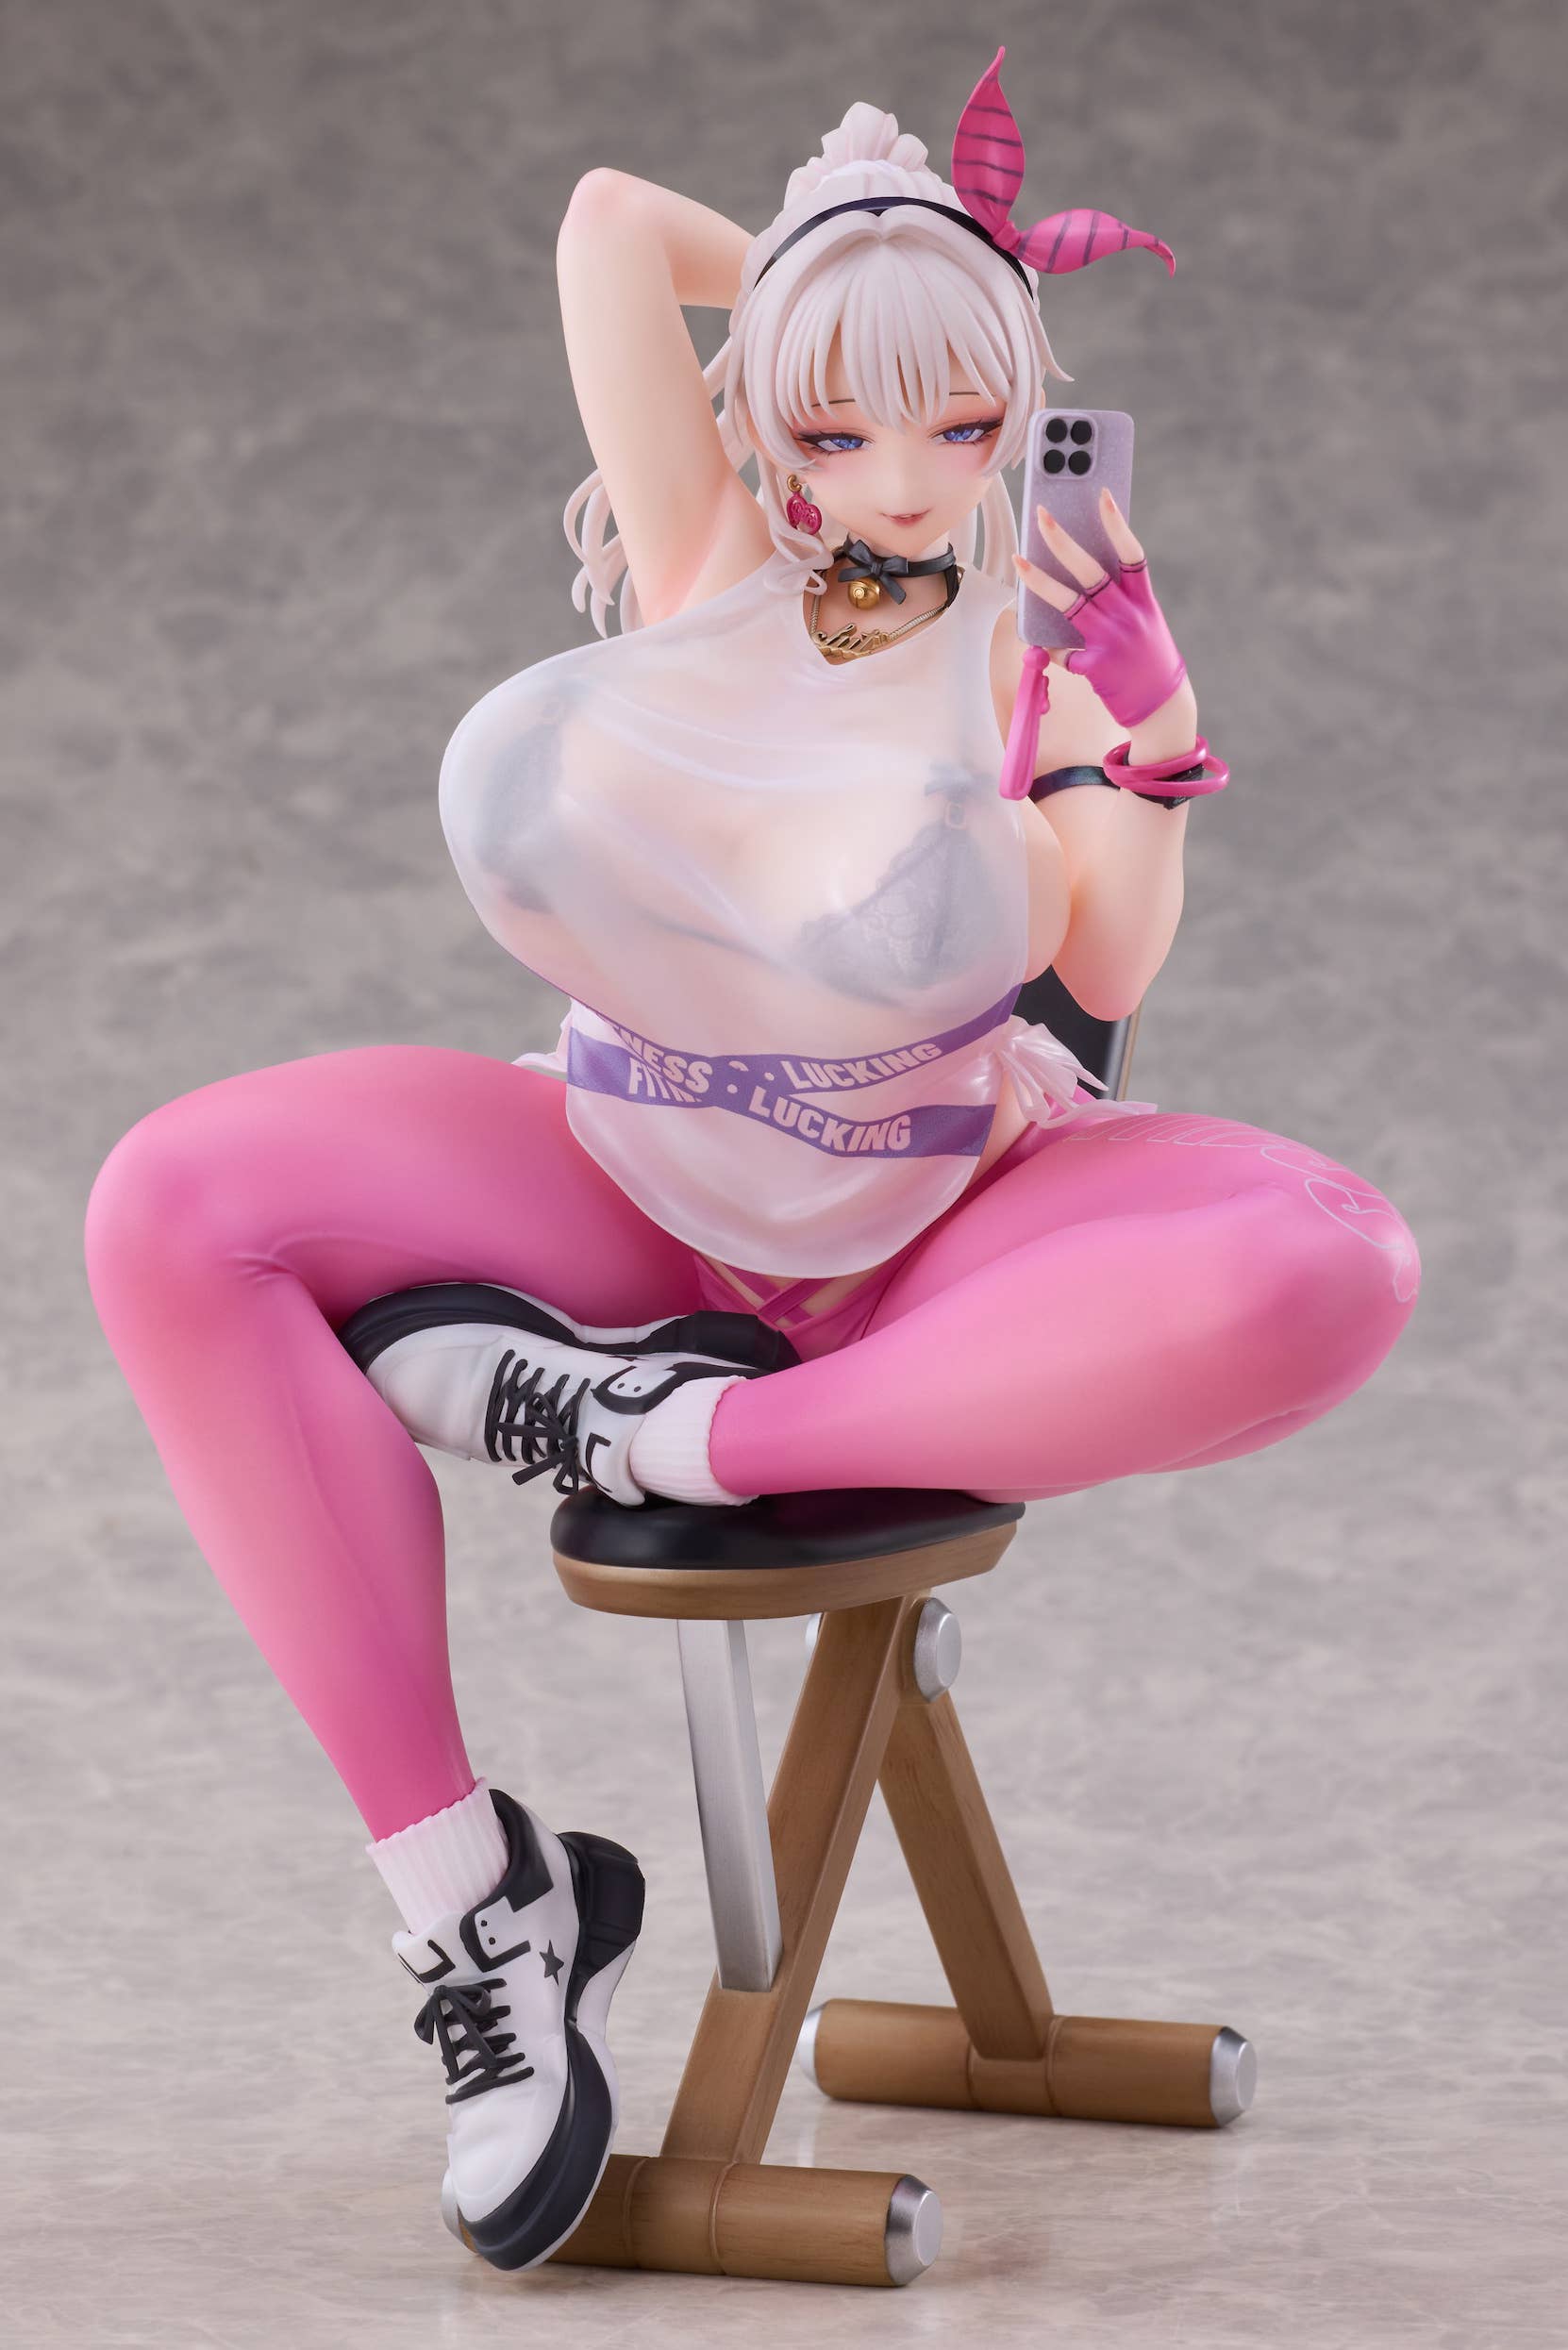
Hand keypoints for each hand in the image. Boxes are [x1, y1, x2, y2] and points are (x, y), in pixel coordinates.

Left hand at [1013, 491, 1190, 732]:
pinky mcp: (1096, 665)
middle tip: (1041, 515)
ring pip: (1069, 603)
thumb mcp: (1143, 624)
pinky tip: (1054, 654)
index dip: (1116, 524)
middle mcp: (1128, 615)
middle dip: (1063, 541)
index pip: (1130, 554)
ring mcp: (1111, 639)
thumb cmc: (1147, 661)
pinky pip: (1063, 652)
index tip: (1101, 496)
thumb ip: (1117, 603)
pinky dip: (1056, 651)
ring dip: (1040, 581)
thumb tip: (1076, 584)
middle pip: (1090, 571)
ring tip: (1018, 560)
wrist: (1164, 708)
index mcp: (1143, 600)